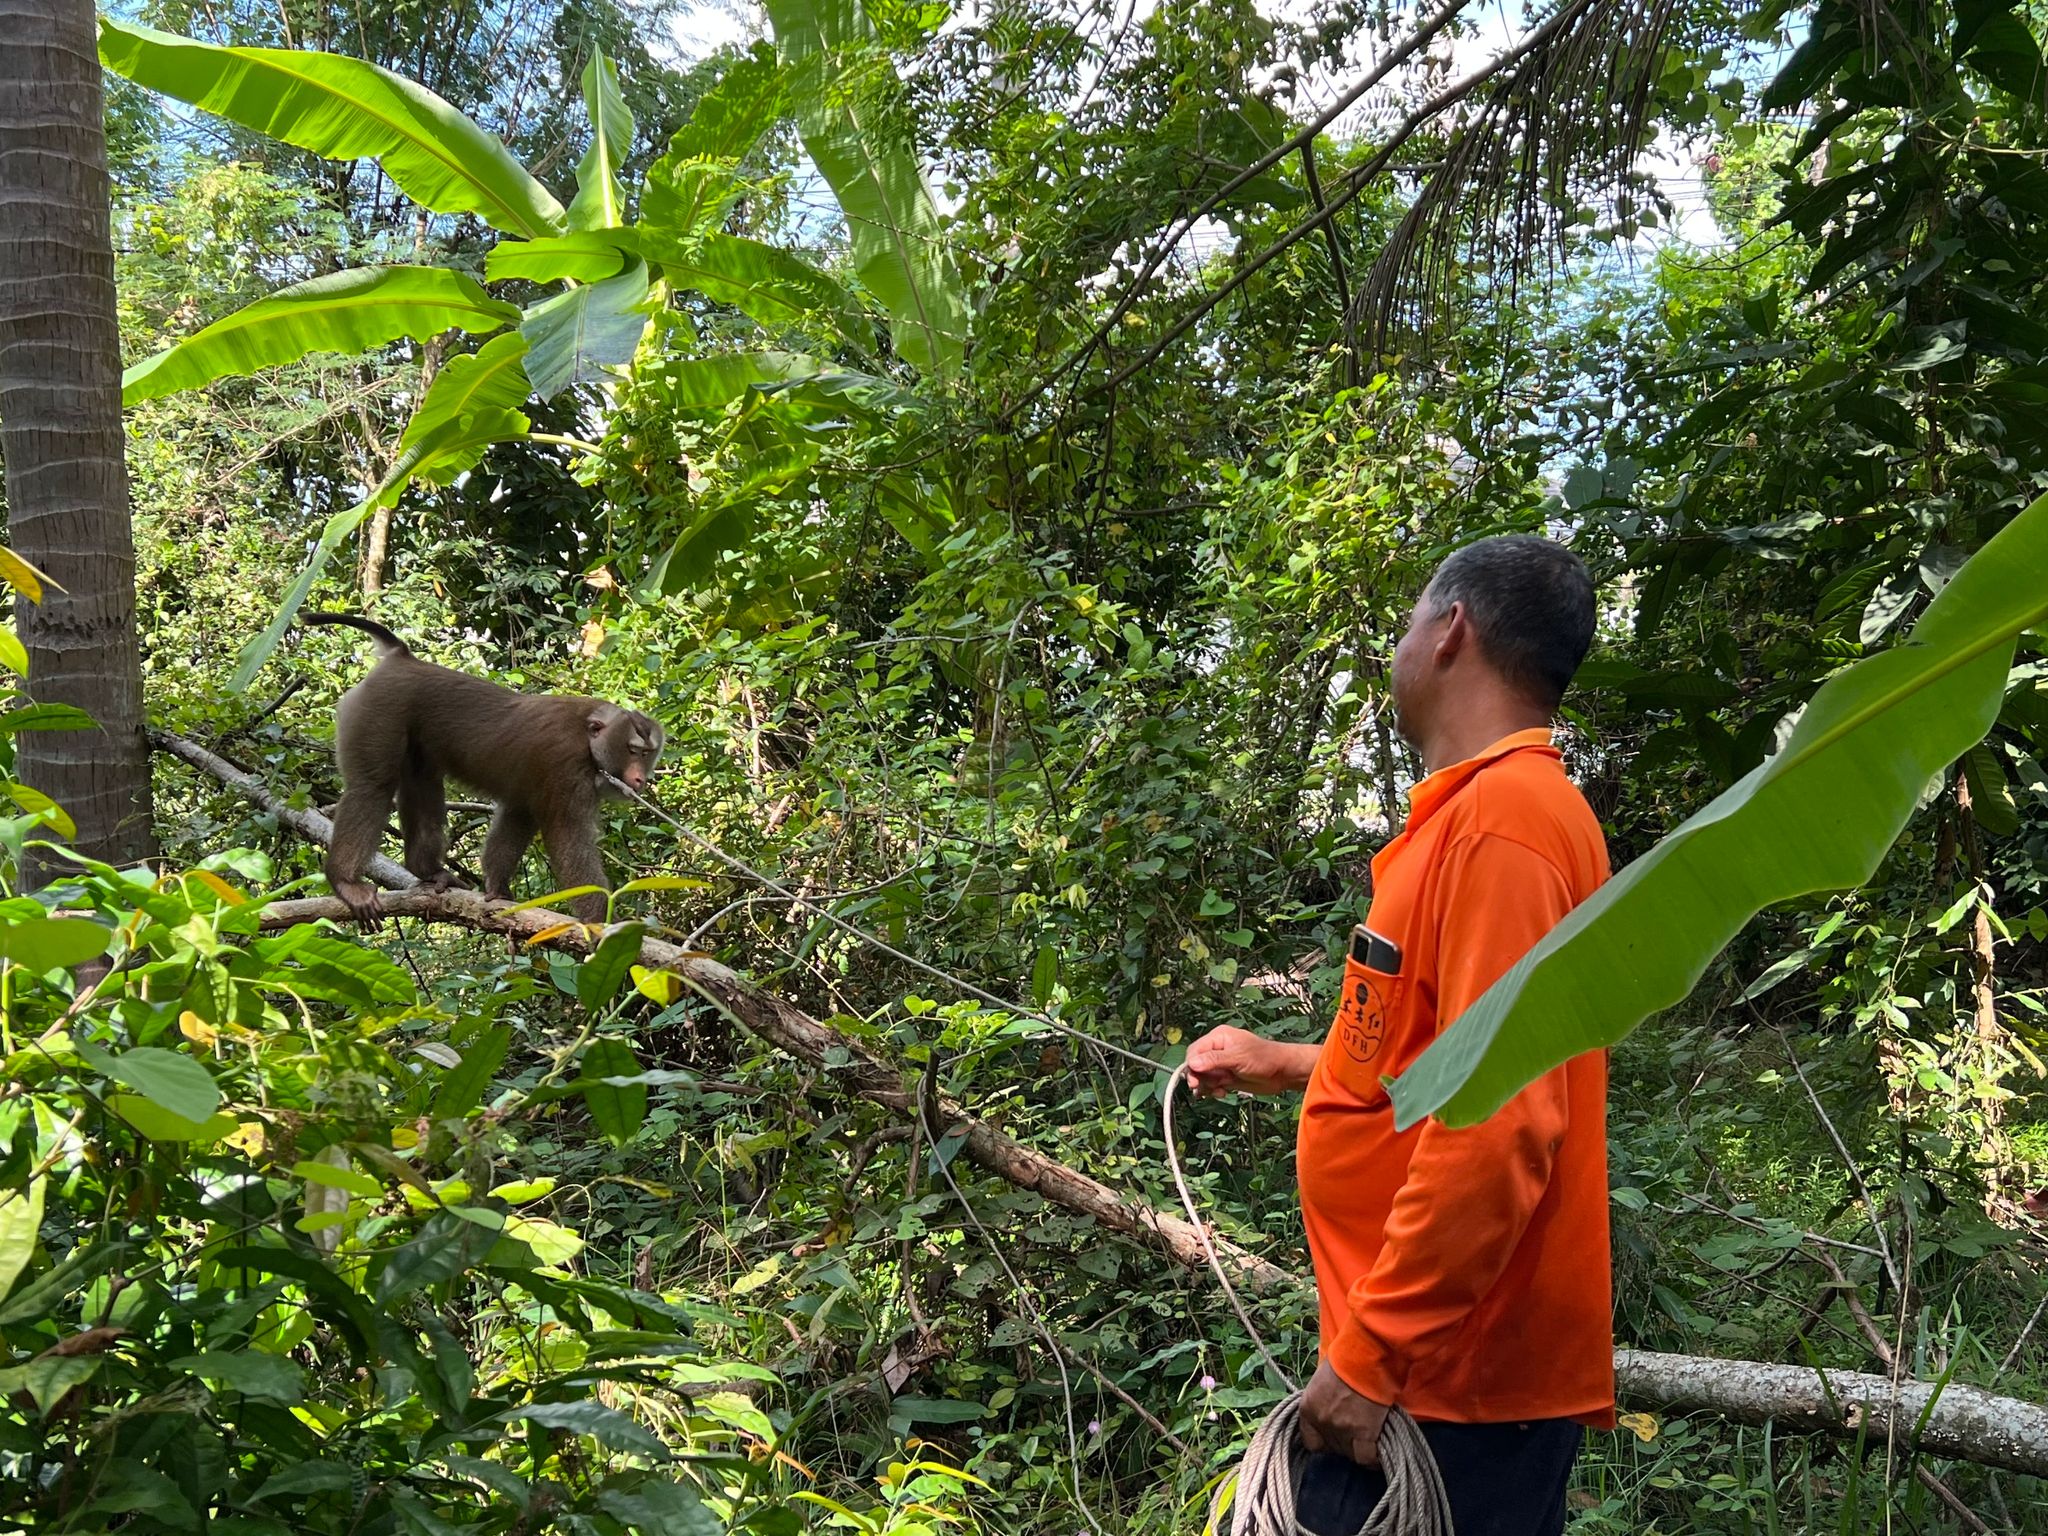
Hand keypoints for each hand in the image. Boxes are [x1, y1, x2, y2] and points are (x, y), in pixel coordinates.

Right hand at [1185, 1027, 1315, 1096]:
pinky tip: (1222, 1093)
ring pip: (1202, 1076)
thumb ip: (1214, 1061)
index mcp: (1218, 1038)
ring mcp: (1221, 1064)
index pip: (1195, 1051)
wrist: (1283, 1073)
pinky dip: (1212, 1090)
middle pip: (1195, 1064)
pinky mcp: (1226, 1077)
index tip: (1194, 1082)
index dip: (1191, 1066)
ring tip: (1218, 1091)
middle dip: (1199, 1078)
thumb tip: (1192, 1064)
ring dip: (1206, 1086)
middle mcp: (1217, 1050)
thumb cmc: (1264, 1059)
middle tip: (1206, 1089)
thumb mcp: (1238, 1058)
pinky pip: (1211, 1084)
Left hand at [1297, 1360, 1389, 1468]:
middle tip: (1358, 1432)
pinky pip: (1367, 1458)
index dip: (1325, 1442)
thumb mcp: (1323, 1380)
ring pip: (1351, 1455)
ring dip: (1360, 1449)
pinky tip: (1379, 1454)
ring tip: (1371, 1438)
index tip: (1336, 1438)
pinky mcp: (1363, 1433)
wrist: (1365, 1356)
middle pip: (1334, 1448)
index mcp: (1308, 1408)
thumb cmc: (1345, 1360)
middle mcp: (1321, 1421)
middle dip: (1345, 1443)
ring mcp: (1341, 1429)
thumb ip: (1323, 1401)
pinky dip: (1374, 1459)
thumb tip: (1332, 1412)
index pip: (1311, 1442)